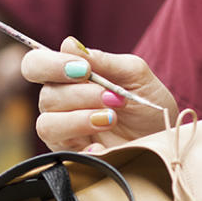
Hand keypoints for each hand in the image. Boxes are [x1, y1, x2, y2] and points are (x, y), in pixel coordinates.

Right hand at [21, 38, 176, 151]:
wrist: (165, 138)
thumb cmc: (148, 104)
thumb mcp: (135, 75)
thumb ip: (104, 60)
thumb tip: (69, 44)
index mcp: (68, 78)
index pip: (36, 65)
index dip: (52, 64)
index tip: (85, 69)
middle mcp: (60, 104)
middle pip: (46, 96)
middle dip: (80, 95)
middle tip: (112, 98)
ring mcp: (64, 132)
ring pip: (47, 124)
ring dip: (80, 119)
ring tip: (111, 119)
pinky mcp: (72, 157)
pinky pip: (63, 153)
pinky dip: (86, 148)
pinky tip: (104, 146)